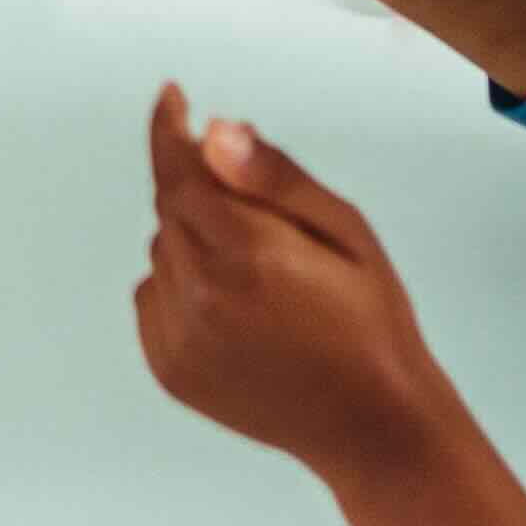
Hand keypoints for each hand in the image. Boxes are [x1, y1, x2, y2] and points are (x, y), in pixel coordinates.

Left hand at [132, 86, 464, 479]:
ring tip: (264, 280)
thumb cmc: (372, 321)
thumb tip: (214, 132)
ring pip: (162, 252)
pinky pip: (153, 299)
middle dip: (204, 193)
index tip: (172, 98)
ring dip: (196, 244)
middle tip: (264, 222)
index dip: (172, 128)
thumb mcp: (347, 231)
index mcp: (248, 253)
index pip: (180, 169)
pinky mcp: (170, 371)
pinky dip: (181, 289)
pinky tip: (238, 310)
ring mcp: (180, 339)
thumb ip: (276, 178)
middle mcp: (201, 295)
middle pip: (171, 208)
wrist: (372, 427)